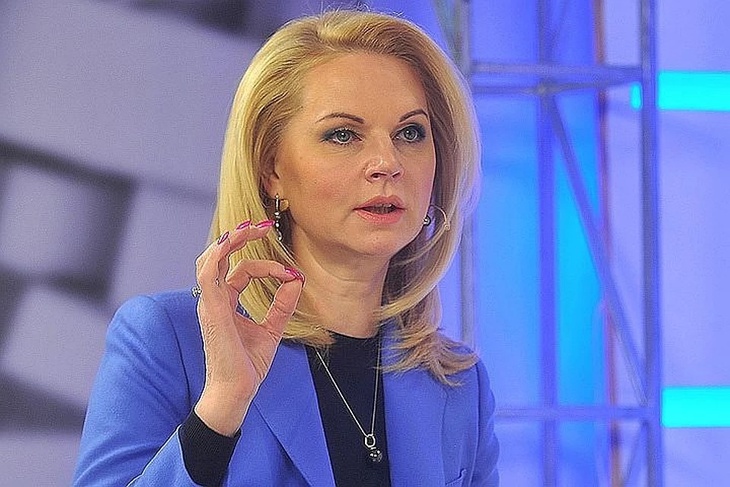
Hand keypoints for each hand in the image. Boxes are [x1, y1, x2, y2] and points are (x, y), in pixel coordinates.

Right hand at [192, 220, 304, 435]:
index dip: (267, 266)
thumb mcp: (273, 328)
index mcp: (225, 302)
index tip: (292, 274)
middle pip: (221, 257)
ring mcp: (209, 303)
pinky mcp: (210, 309)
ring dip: (230, 240)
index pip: (242, 271)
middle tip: (262, 225)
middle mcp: (214, 299)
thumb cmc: (248, 365)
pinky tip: (235, 242)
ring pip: (211, 259)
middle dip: (240, 237)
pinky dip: (220, 254)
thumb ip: (283, 305)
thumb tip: (298, 280)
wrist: (237, 390)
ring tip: (251, 227)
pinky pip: (208, 273)